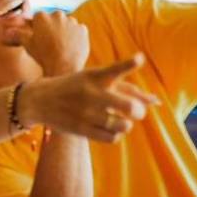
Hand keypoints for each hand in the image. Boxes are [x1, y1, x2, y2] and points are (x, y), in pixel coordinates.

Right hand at [3, 10, 89, 75]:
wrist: (62, 67)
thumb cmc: (42, 56)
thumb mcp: (27, 45)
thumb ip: (16, 35)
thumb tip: (5, 33)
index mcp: (42, 16)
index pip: (38, 19)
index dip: (38, 30)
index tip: (39, 40)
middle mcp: (58, 14)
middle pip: (54, 19)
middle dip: (52, 28)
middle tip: (49, 44)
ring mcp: (72, 21)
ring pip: (67, 25)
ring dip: (64, 32)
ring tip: (60, 48)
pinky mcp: (83, 30)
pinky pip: (78, 31)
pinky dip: (75, 38)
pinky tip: (70, 48)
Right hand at [19, 53, 160, 141]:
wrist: (40, 100)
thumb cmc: (76, 87)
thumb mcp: (94, 79)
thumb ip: (125, 88)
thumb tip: (156, 101)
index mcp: (95, 76)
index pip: (115, 69)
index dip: (129, 64)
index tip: (139, 59)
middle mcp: (92, 93)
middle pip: (127, 106)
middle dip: (138, 110)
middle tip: (136, 111)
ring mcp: (86, 113)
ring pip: (122, 125)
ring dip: (126, 124)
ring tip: (121, 121)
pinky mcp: (81, 129)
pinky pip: (111, 138)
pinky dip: (115, 135)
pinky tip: (110, 129)